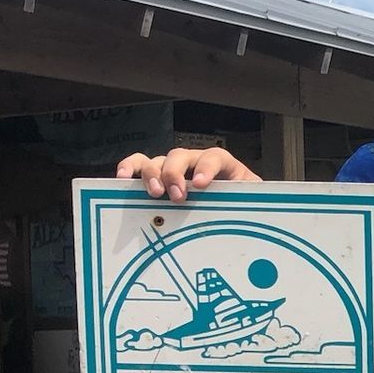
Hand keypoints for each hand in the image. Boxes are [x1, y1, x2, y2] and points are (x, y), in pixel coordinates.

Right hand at [115, 147, 260, 200]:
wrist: (232, 209)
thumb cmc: (239, 207)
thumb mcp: (247, 205)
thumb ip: (247, 205)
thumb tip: (252, 216)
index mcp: (222, 166)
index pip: (215, 156)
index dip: (207, 167)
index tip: (202, 184)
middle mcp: (195, 162)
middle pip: (181, 156)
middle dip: (176, 174)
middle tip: (176, 196)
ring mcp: (173, 167)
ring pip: (158, 160)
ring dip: (153, 174)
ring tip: (154, 193)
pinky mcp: (156, 176)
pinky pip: (138, 165)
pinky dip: (129, 168)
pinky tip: (122, 179)